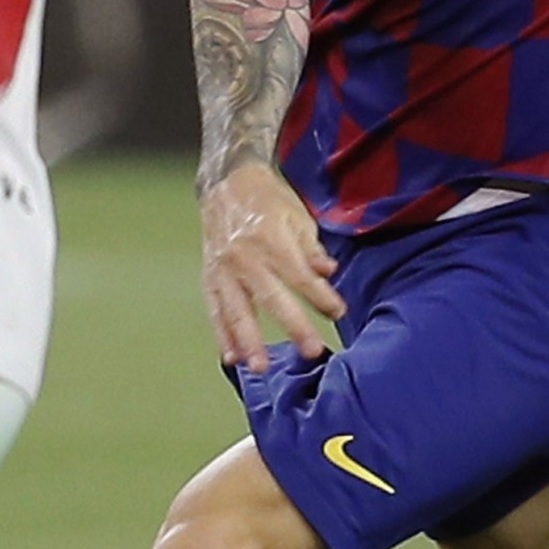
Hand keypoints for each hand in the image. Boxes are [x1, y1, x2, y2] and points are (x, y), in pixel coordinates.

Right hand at [200, 161, 343, 369]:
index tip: (338, 312)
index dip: (321, 297)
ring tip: (259, 367)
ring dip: (248, 341)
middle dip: (293, 326)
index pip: (300, 276)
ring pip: (237, 310)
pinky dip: (222, 333)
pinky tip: (231, 356)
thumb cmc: (267, 199)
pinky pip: (216, 309)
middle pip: (271, 298)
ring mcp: (224, 268)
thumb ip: (312, 250)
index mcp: (271, 239)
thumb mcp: (297, 215)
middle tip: (310, 352)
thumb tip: (328, 274)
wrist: (226, 182)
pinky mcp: (210, 275)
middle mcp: (245, 257)